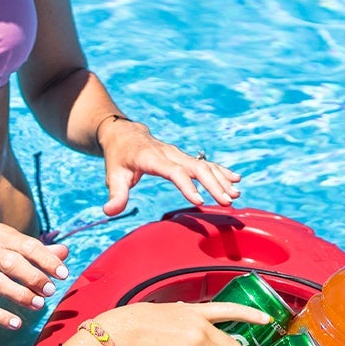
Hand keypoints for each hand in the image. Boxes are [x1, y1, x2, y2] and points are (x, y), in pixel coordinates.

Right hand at [0, 225, 69, 330]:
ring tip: (39, 305)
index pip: (26, 245)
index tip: (64, 273)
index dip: (47, 260)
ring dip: (21, 295)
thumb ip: (33, 249)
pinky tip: (15, 324)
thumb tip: (65, 252)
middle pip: (12, 263)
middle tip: (51, 290)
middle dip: (35, 277)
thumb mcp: (1, 241)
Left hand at [97, 117, 241, 215]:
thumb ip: (115, 194)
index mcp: (151, 157)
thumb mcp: (113, 175)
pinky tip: (236, 179)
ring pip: (203, 164)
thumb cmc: (119, 157)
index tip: (200, 202)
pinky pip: (205, 163)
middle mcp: (169, 153)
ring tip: (235, 194)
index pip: (173, 171)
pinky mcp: (184, 157)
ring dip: (221, 179)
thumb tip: (109, 211)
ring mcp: (179, 154)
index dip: (187, 185)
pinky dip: (221, 170)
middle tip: (227, 201)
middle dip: (213, 184)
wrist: (125, 134)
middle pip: (195, 167)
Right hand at [98, 301, 270, 345]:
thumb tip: (189, 320)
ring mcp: (197, 342)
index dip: (252, 315)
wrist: (128, 331)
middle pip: (231, 345)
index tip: (268, 318)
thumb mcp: (168, 310)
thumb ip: (185, 315)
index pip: (230, 309)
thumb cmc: (141, 321)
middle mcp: (201, 325)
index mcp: (196, 310)